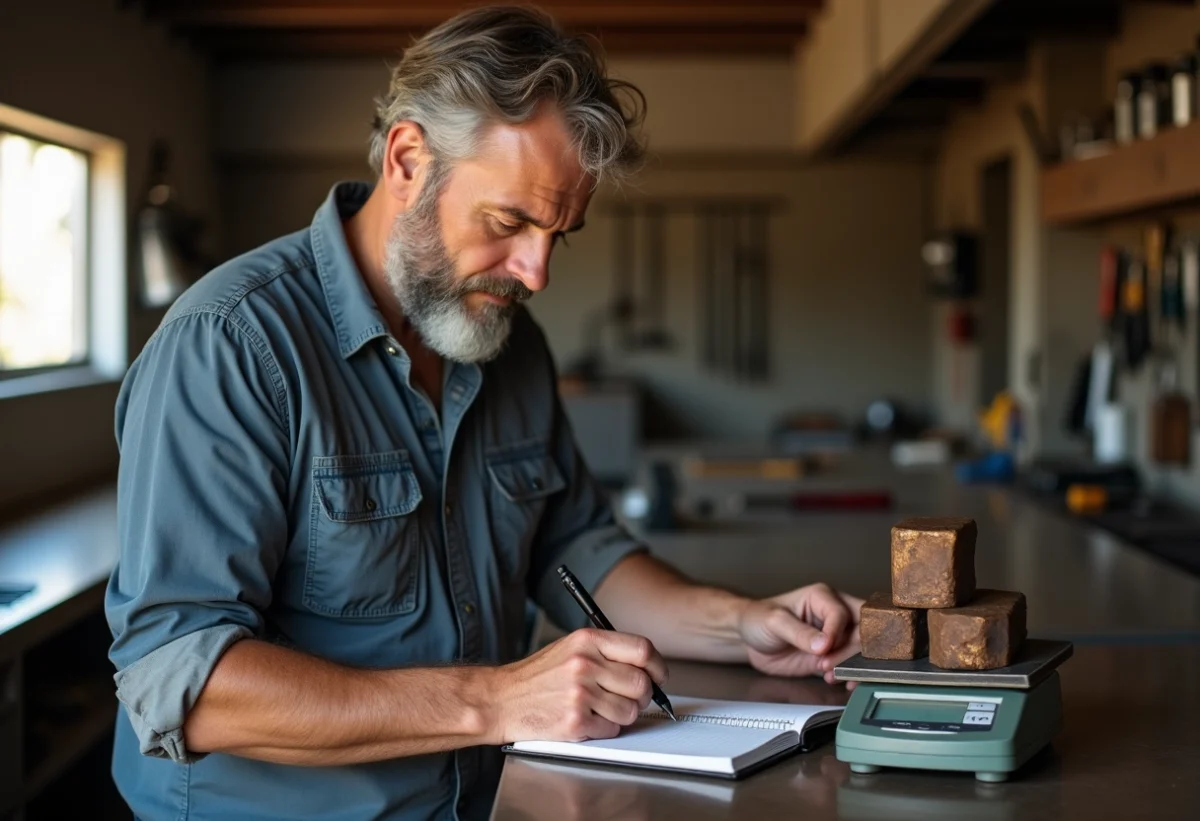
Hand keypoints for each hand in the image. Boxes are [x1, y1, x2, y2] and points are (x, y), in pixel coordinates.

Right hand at [491, 628, 668, 743]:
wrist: (501, 699)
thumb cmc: (537, 676)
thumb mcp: (571, 647)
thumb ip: (607, 652)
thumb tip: (647, 666)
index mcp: (587, 640)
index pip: (642, 649)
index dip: (657, 666)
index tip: (659, 675)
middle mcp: (585, 664)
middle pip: (641, 683)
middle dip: (642, 695)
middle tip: (631, 698)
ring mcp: (580, 694)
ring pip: (630, 710)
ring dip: (622, 715)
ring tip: (601, 709)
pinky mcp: (575, 721)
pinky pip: (612, 729)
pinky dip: (604, 728)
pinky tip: (587, 720)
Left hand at [737, 583, 863, 684]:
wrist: (748, 639)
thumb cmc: (758, 619)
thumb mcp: (775, 622)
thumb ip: (799, 632)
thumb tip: (824, 644)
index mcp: (822, 597)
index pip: (842, 613)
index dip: (837, 633)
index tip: (824, 649)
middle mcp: (833, 615)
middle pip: (861, 630)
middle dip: (851, 651)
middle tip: (828, 665)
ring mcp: (834, 637)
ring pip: (859, 650)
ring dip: (851, 665)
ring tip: (830, 675)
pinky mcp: (831, 656)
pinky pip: (849, 665)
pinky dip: (849, 675)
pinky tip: (835, 680)